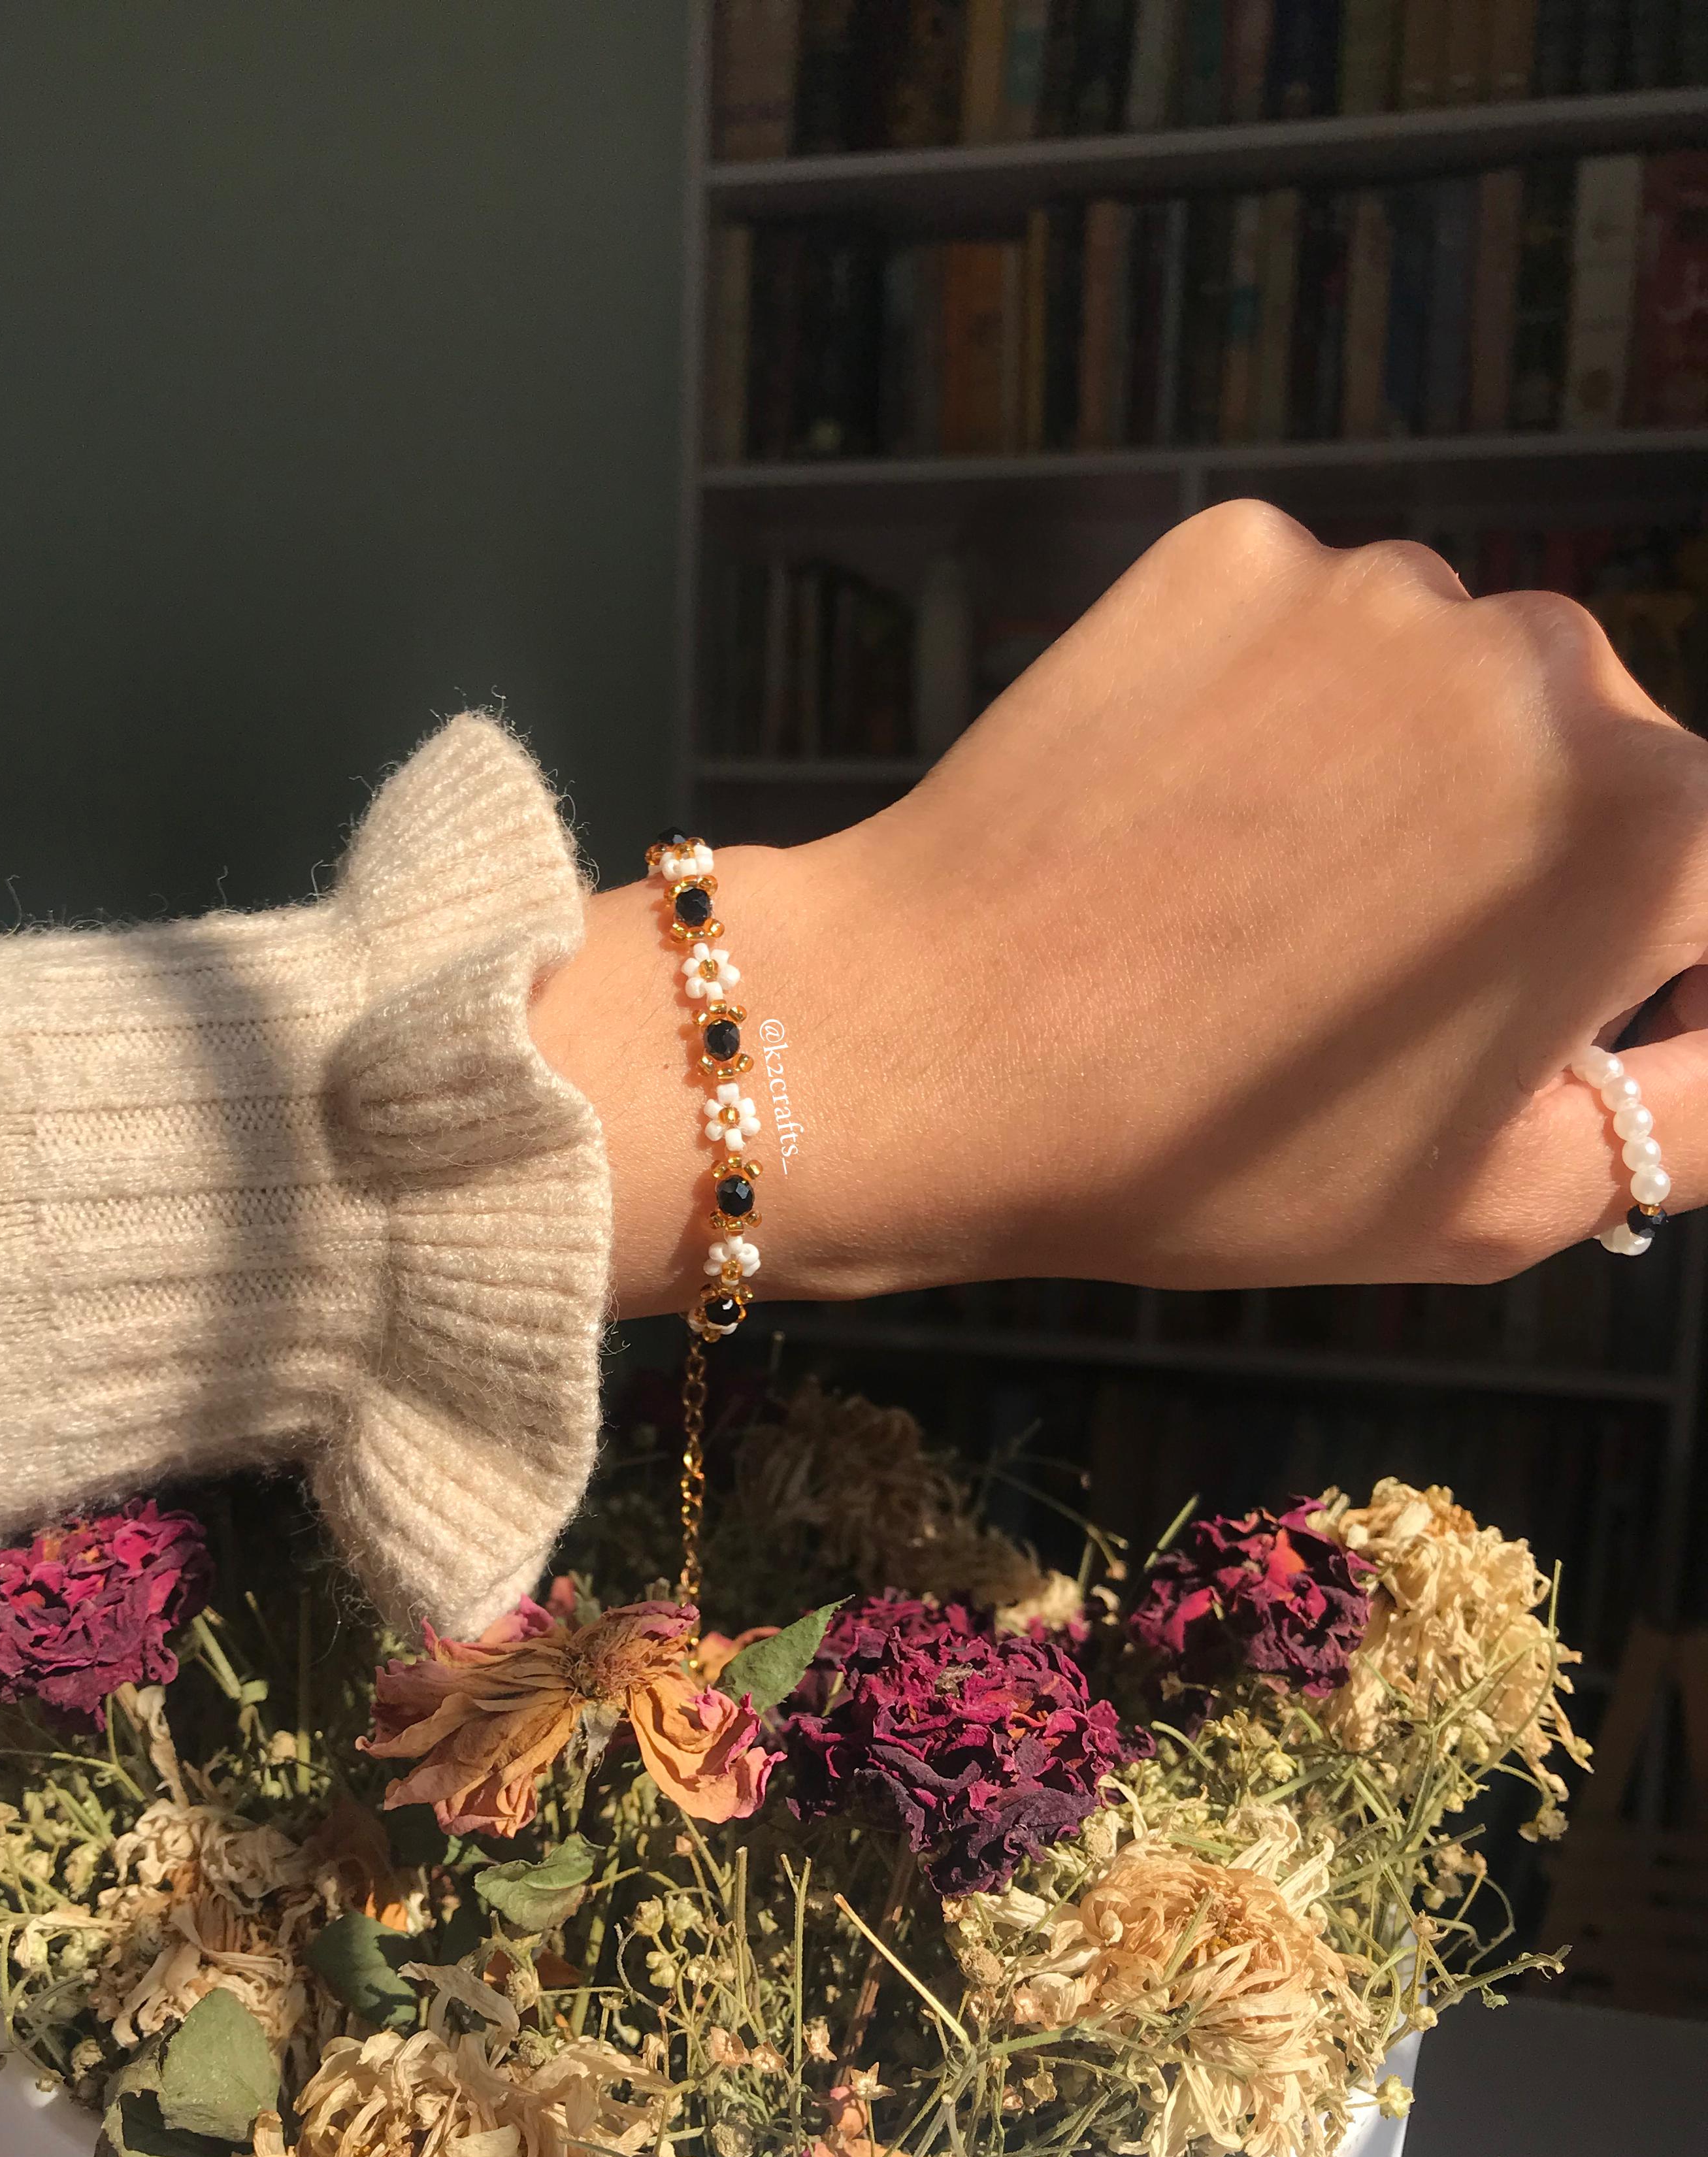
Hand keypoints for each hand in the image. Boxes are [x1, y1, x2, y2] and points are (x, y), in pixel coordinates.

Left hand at [535, 502, 1707, 1315]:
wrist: (928, 1049)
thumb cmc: (1214, 1157)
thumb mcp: (1502, 1201)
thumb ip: (1689, 1111)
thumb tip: (1707, 1031)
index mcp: (1648, 821)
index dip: (1642, 986)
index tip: (1540, 1043)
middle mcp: (1546, 656)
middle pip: (1592, 767)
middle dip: (1521, 874)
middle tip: (1361, 992)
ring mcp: (1377, 583)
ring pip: (1445, 688)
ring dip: (1400, 780)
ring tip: (1256, 909)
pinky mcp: (1233, 552)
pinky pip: (1308, 632)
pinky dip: (1274, 712)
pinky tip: (1184, 819)